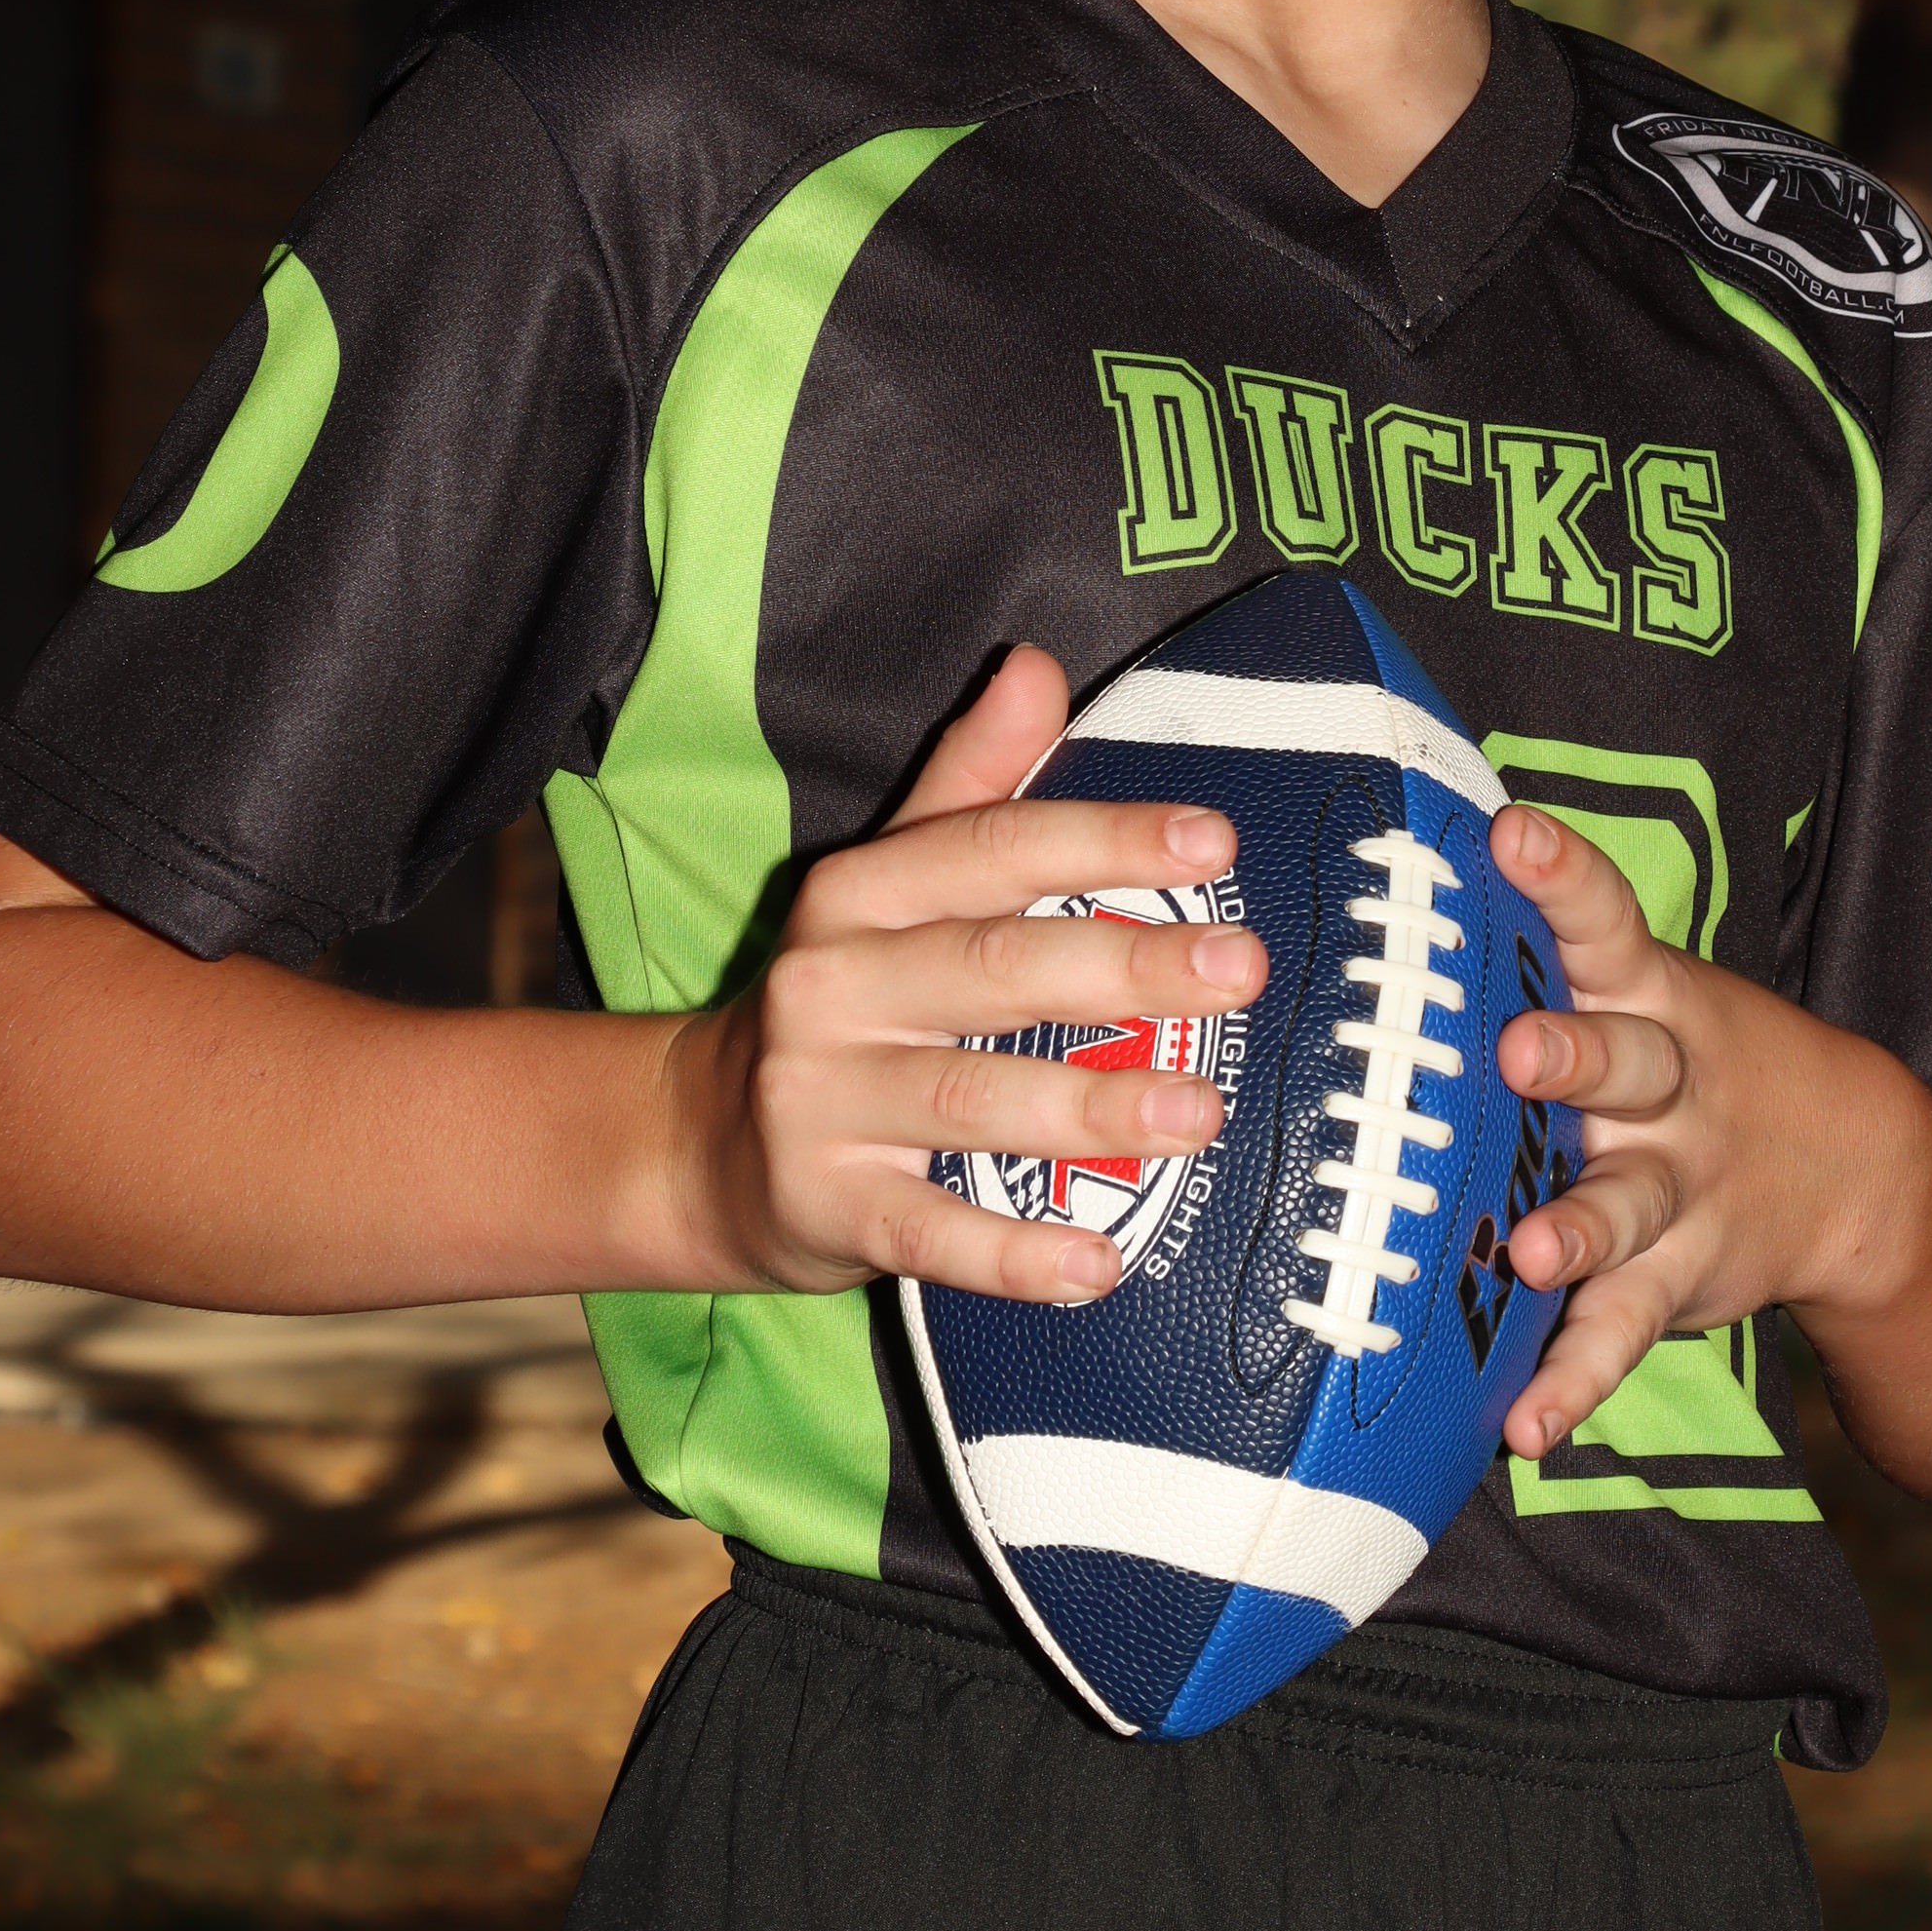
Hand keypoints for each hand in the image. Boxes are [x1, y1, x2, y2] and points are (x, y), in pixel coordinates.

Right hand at [664, 645, 1267, 1305]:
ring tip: (1201, 1113)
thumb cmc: (837, 999)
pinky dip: (1011, 1253)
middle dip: (1124, 967)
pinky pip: (928, 1232)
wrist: (692, 1142)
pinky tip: (1096, 1265)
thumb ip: (970, 784)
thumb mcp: (884, 880)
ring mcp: (823, 1101)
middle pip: (993, 969)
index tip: (1211, 840)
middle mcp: (834, 988)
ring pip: (971, 1098)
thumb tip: (1039, 665)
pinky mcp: (826, 1204)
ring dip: (1091, 1108)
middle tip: (1238, 969)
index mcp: (858, 895)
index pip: (990, 851)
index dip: (1101, 839)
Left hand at [1483, 802, 1926, 1458]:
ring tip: (1528, 1254)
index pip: (1605, 920)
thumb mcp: (1642, 993)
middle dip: (1574, 1057)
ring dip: (1577, 1229)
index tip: (1510, 835)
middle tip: (1517, 1053)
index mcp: (1648, 997)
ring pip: (1625, 1204)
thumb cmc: (1686, 1058)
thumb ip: (1545, 955)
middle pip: (1628, 1062)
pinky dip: (1576, 1381)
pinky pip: (1622, 1332)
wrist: (1856, 1170)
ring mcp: (1679, 1188)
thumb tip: (1404, 888)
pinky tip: (1527, 1427)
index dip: (1561, 875)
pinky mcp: (1676, 1279)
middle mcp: (1668, 1088)